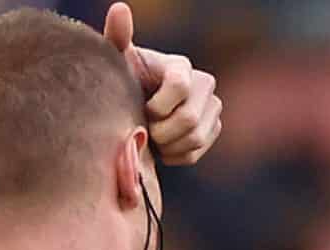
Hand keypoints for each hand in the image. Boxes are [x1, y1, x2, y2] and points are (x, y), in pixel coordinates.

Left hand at [104, 4, 222, 164]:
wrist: (133, 107)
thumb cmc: (123, 81)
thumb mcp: (116, 60)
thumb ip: (117, 36)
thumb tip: (120, 8)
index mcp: (181, 66)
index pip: (180, 87)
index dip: (159, 106)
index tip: (143, 109)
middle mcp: (203, 83)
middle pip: (190, 119)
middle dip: (162, 131)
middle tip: (145, 129)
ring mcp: (212, 108)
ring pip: (195, 138)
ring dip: (168, 144)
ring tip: (152, 137)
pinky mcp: (213, 129)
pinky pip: (197, 151)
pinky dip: (175, 155)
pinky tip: (162, 146)